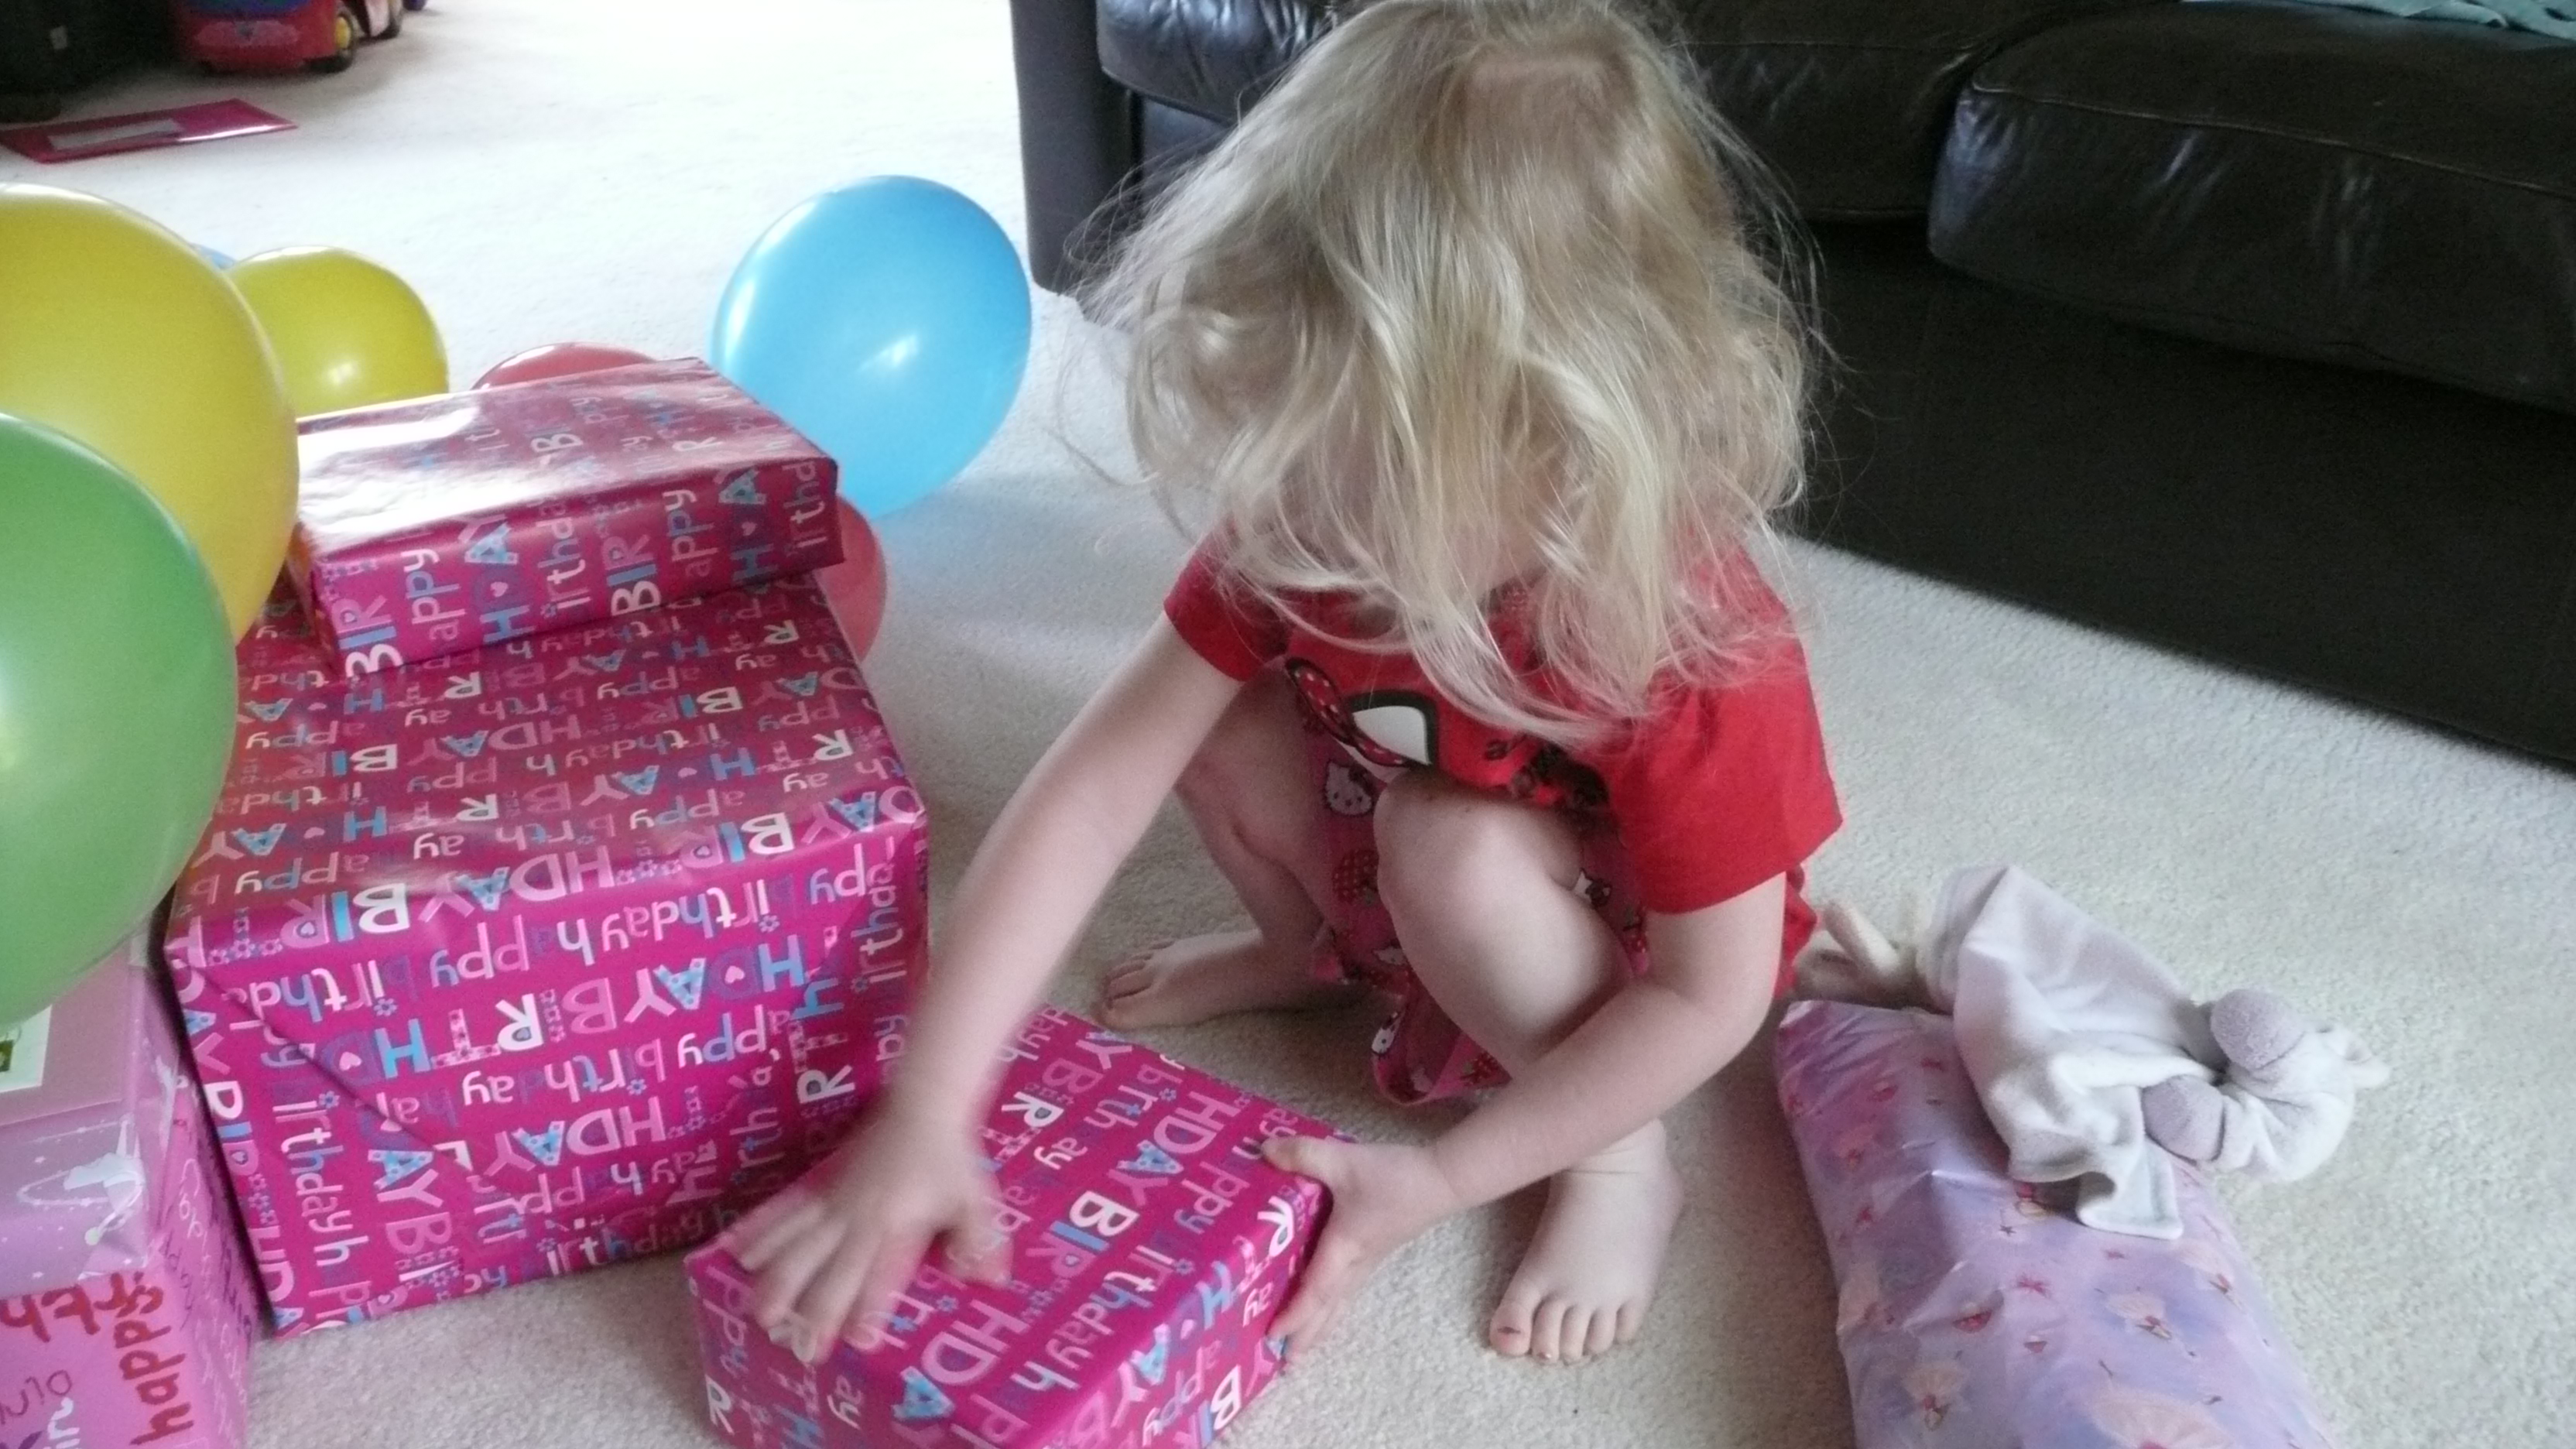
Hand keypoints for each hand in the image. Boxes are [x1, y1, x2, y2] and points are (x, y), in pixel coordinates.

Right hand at [722, 1101, 1007, 1362]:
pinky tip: (743, 1256)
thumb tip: (991, 1279)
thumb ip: (981, 1240)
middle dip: (815, 1311)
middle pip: (833, 1270)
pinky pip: (789, 1215)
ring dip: (779, 1281)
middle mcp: (862, 1219)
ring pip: (801, 1246)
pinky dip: (766, 1236)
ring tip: (759, 1314)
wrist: (921, 1108)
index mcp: (900, 1225)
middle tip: (798, 1348)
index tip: (856, 1340)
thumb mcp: (975, 1200)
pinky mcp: (824, 1191)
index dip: (870, 1307)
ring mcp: (837, 1204)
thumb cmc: (950, 1161)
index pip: (883, 1274)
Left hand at [1261, 1135, 1466, 1356]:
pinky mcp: (1376, 1252)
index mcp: (1344, 1246)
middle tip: (1284, 1364)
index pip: (1316, 1289)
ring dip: (1321, 1327)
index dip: (1295, 1314)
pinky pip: (1349, 1290)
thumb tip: (1264, 1151)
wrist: (1442, 1180)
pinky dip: (1333, 1307)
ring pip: (1340, 1303)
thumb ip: (1303, 1155)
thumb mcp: (1343, 1160)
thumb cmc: (1394, 1176)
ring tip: (1302, 1349)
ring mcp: (1369, 1260)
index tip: (1273, 1336)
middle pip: (1328, 1308)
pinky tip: (1329, 1306)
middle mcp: (1356, 1262)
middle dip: (1306, 1336)